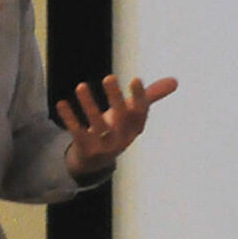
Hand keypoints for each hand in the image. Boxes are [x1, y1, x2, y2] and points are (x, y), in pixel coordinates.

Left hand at [59, 74, 177, 176]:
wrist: (95, 161)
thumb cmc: (116, 129)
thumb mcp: (132, 115)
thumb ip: (149, 96)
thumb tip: (175, 81)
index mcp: (135, 127)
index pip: (140, 111)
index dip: (139, 97)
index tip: (135, 79)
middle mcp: (123, 138)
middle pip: (121, 117)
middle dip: (115, 97)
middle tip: (108, 77)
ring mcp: (105, 146)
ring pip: (98, 125)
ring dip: (89, 105)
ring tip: (80, 86)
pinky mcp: (87, 150)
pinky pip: (78, 133)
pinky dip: (69, 118)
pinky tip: (61, 103)